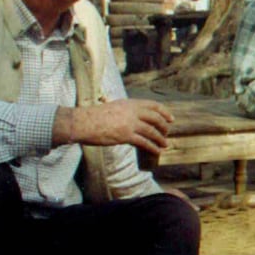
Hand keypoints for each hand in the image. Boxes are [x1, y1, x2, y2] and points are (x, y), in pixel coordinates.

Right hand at [57, 99, 173, 155]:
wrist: (83, 122)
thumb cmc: (94, 116)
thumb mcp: (114, 107)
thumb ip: (125, 111)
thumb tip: (134, 119)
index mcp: (130, 103)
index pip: (153, 105)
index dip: (164, 112)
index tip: (171, 118)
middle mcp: (132, 112)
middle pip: (155, 118)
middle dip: (164, 127)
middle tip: (167, 133)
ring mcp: (129, 123)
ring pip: (152, 131)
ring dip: (160, 139)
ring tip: (165, 145)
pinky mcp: (125, 136)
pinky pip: (144, 142)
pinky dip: (152, 147)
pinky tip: (157, 151)